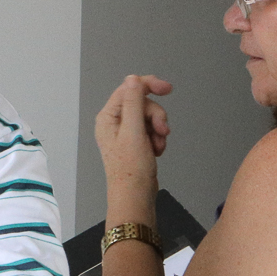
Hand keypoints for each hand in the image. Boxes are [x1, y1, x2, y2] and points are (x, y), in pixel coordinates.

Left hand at [95, 75, 171, 195]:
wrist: (135, 197)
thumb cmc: (131, 168)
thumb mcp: (134, 131)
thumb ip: (134, 102)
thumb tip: (132, 79)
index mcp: (108, 117)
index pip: (129, 89)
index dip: (149, 85)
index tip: (168, 89)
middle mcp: (114, 123)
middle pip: (142, 103)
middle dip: (156, 116)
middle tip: (162, 131)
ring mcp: (125, 133)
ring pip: (149, 117)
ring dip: (158, 129)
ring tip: (158, 146)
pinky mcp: (135, 143)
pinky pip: (151, 130)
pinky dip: (157, 139)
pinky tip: (156, 151)